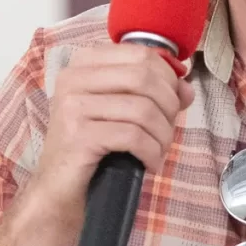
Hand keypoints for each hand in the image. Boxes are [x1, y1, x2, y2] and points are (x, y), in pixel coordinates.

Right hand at [27, 41, 196, 215]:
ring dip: (162, 135)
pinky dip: (151, 152)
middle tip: (167, 131)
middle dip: (168, 106)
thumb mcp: (121, 114)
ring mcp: (73, 106)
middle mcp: (73, 78)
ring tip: (159, 151)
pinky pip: (133, 137)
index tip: (172, 103)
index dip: (167, 78)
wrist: (58, 191)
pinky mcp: (79, 136)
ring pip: (143, 109)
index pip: (141, 54)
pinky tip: (150, 164)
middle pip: (144, 77)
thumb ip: (154, 95)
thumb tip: (186, 89)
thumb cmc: (92, 151)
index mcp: (83, 64)